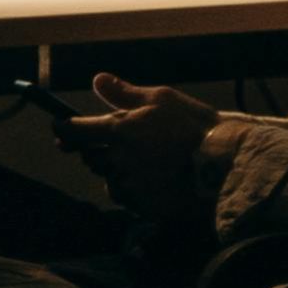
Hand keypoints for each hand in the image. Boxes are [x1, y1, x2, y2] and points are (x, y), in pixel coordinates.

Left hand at [55, 72, 220, 225]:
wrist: (227, 165)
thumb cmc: (195, 126)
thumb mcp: (162, 99)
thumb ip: (124, 94)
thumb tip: (98, 80)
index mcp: (117, 132)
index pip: (73, 132)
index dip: (64, 130)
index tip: (61, 129)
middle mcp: (117, 162)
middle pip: (90, 158)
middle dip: (98, 151)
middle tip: (121, 144)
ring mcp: (130, 187)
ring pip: (109, 180)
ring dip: (117, 172)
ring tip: (146, 163)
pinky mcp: (144, 207)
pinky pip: (129, 199)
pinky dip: (135, 190)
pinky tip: (156, 182)